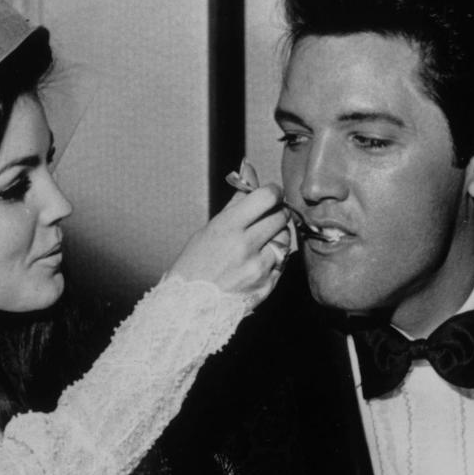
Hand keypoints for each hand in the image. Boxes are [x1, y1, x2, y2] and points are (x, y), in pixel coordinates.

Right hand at [167, 183, 288, 307]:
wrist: (188, 306)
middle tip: (265, 218)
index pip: (267, 196)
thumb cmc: (196, 264)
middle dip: (276, 213)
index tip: (269, 195)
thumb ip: (236, 200)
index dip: (272, 192)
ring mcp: (258, 268)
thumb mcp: (210, 228)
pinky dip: (274, 258)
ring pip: (285, 239)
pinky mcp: (266, 285)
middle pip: (281, 216)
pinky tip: (257, 262)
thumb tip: (249, 168)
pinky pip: (282, 262)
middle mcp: (245, 246)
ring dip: (277, 236)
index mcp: (228, 227)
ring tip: (259, 243)